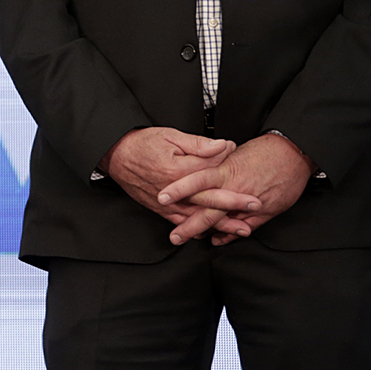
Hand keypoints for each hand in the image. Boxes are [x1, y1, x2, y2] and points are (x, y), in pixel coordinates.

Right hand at [101, 127, 259, 242]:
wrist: (115, 155)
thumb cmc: (141, 143)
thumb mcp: (170, 136)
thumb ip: (198, 144)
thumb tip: (224, 146)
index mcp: (178, 170)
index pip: (211, 170)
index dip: (228, 164)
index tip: (242, 160)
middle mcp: (174, 191)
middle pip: (210, 199)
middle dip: (235, 204)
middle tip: (256, 205)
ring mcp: (167, 203)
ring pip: (199, 217)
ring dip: (222, 224)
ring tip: (243, 229)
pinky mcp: (160, 209)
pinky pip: (182, 222)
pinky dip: (198, 229)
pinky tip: (212, 233)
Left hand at [158, 133, 315, 245]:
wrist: (293, 154)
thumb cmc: (263, 151)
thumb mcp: (233, 152)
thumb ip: (215, 163)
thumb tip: (197, 170)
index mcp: (225, 172)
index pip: (196, 181)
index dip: (179, 189)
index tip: (162, 197)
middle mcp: (235, 189)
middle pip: (208, 210)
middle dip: (190, 225)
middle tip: (175, 236)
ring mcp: (249, 203)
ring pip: (224, 222)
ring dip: (208, 231)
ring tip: (192, 239)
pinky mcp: (264, 212)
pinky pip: (243, 227)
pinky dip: (230, 234)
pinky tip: (217, 238)